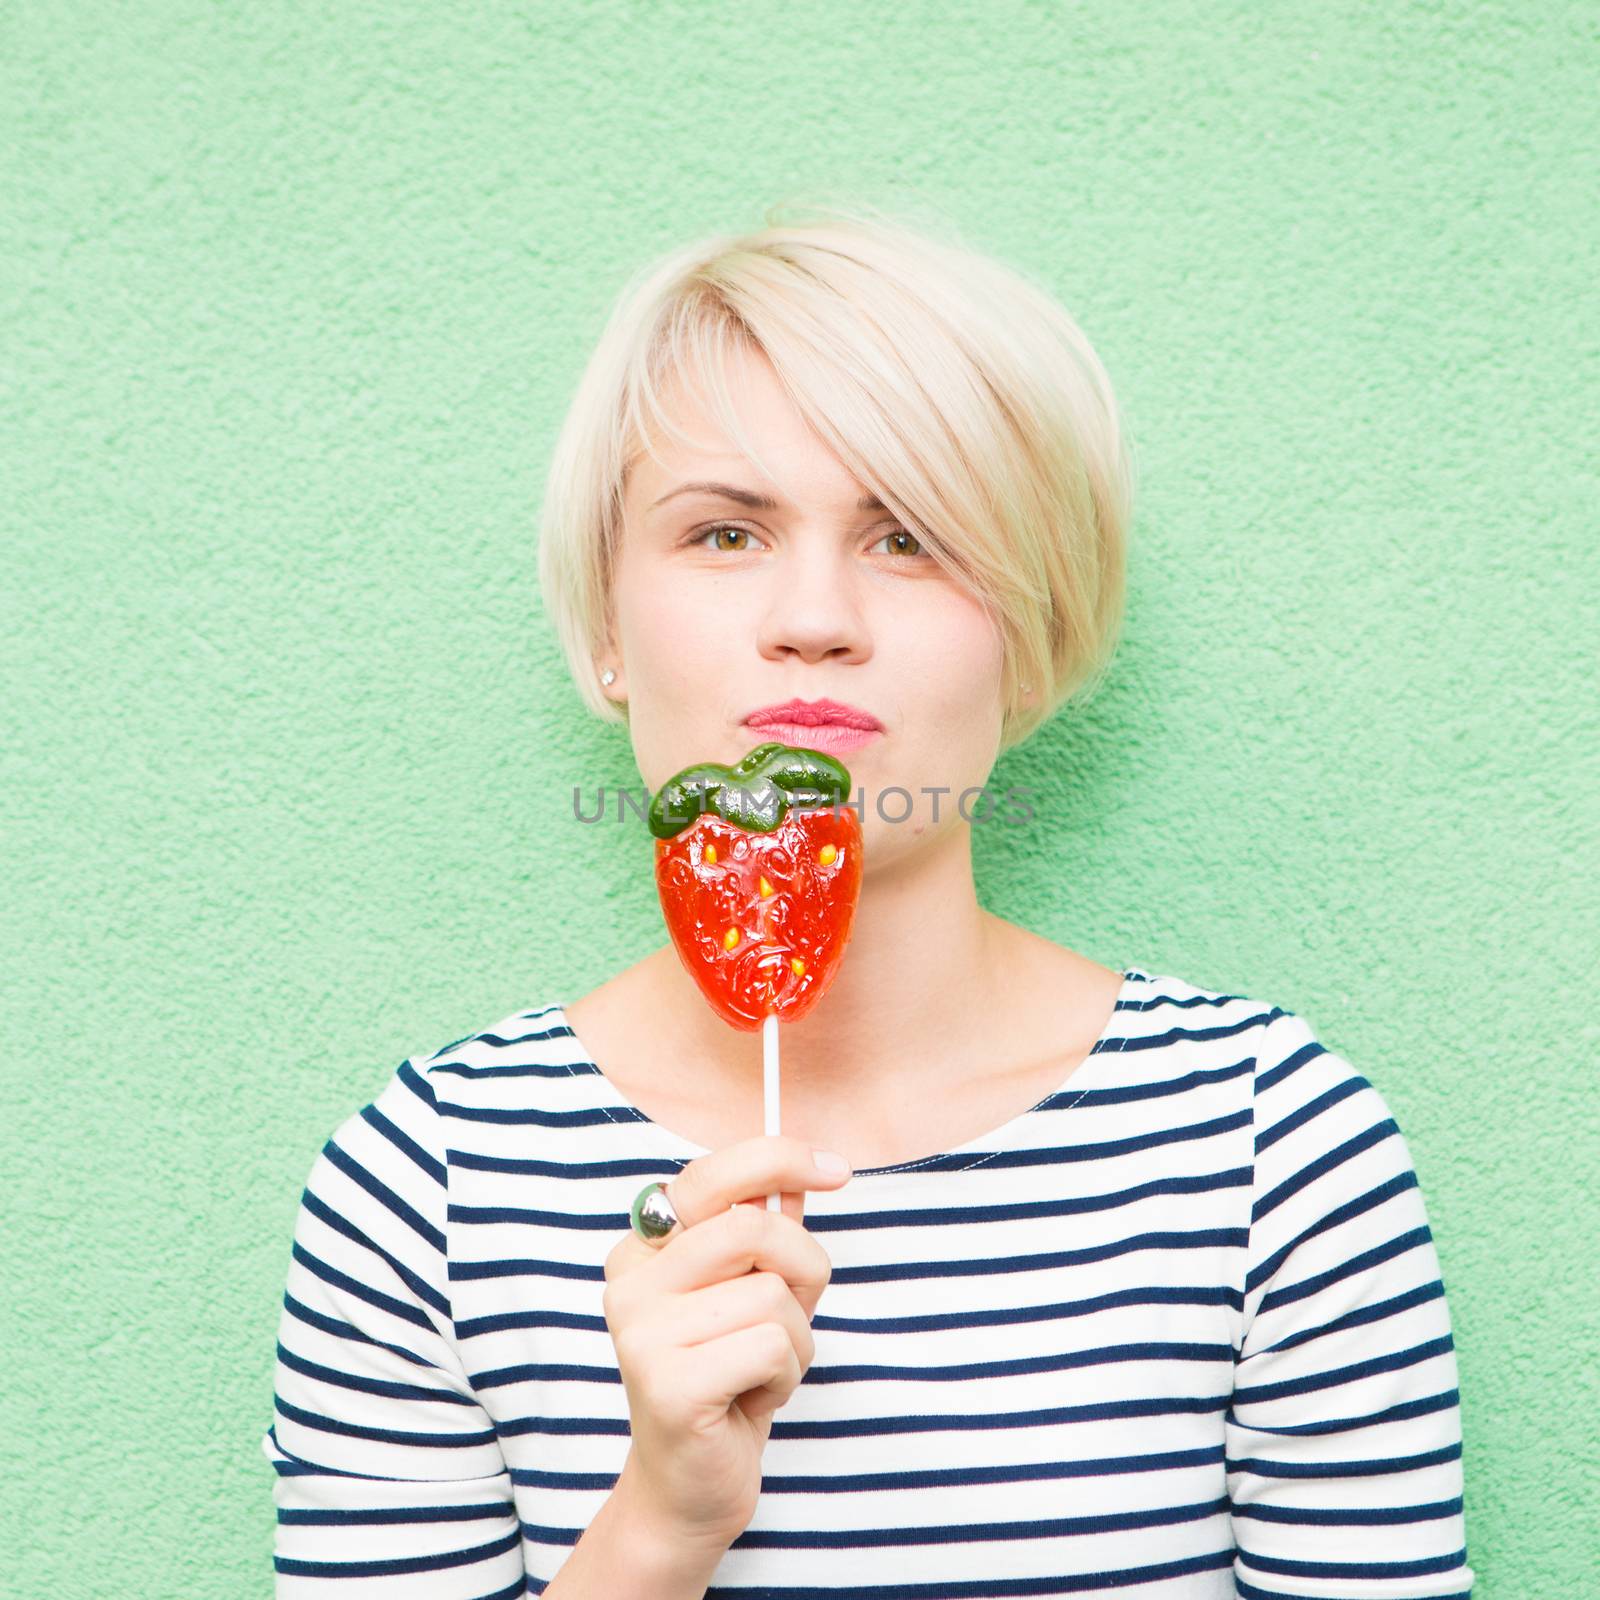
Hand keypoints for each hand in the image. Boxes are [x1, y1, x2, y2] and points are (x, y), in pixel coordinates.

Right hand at [601, 1136, 851, 1557]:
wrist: (688, 1488)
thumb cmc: (727, 1380)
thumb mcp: (753, 1293)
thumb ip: (767, 1231)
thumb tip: (797, 1175)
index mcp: (645, 1248)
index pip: (711, 1176)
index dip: (780, 1159)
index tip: (837, 1171)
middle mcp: (632, 1280)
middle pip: (753, 1228)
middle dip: (804, 1267)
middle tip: (797, 1310)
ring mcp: (642, 1332)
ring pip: (772, 1294)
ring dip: (795, 1339)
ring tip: (760, 1370)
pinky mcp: (669, 1384)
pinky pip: (772, 1346)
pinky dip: (786, 1376)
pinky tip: (751, 1400)